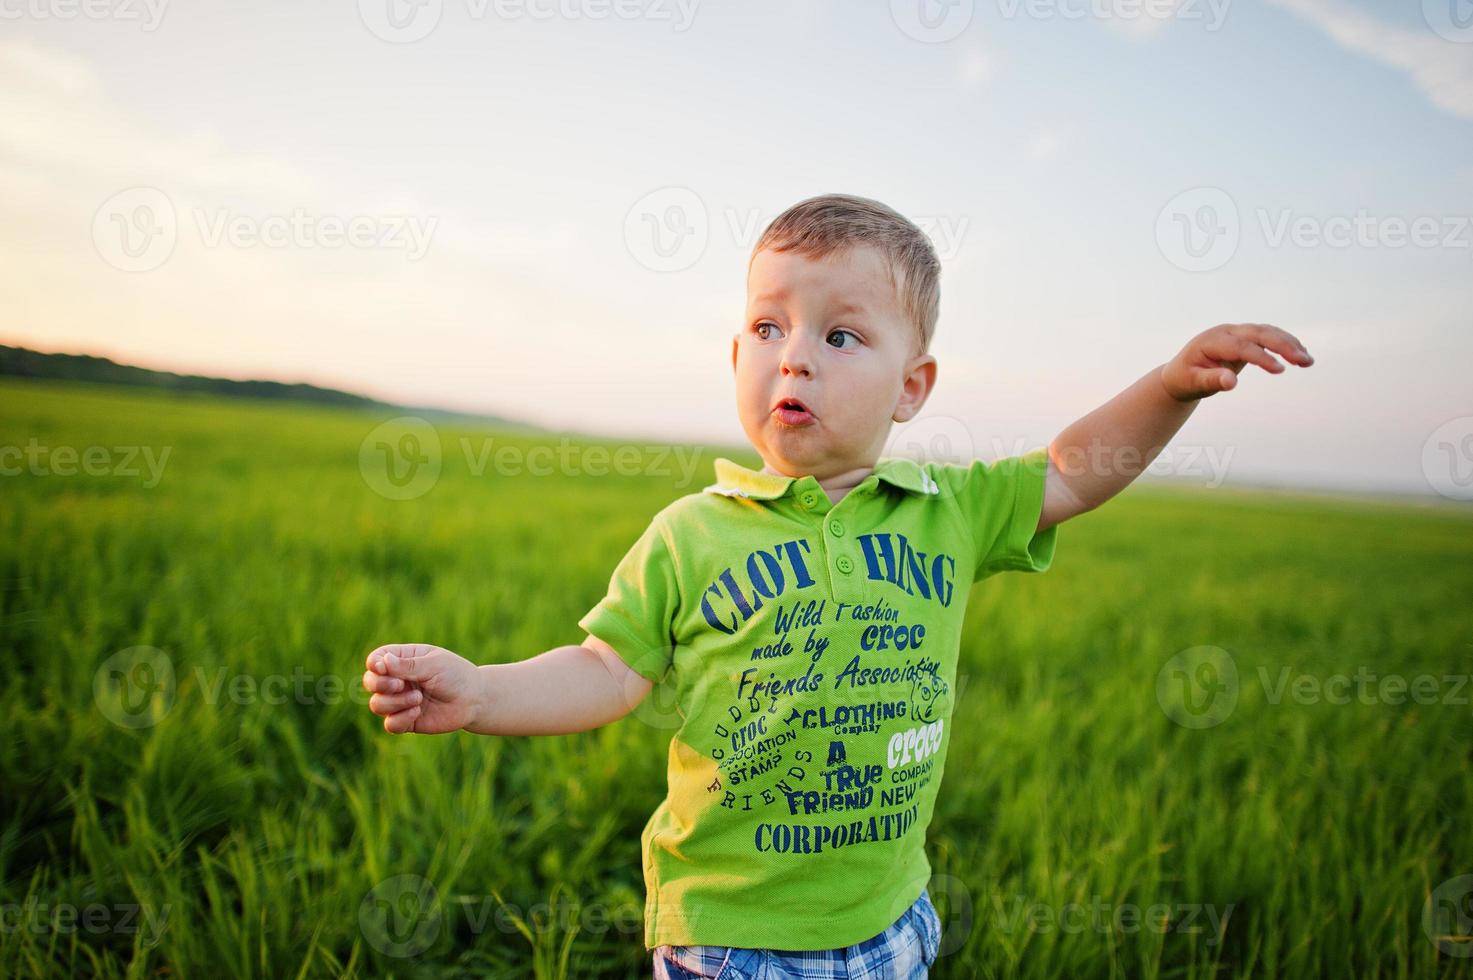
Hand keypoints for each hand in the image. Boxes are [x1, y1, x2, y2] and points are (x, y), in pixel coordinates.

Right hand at [362, 643, 481, 733]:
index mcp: (403, 660)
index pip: (376, 659)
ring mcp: (400, 701)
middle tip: (400, 685)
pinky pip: (390, 724)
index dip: (374, 664)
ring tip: (418, 699)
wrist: (474, 700)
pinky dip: (400, 719)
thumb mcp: (434, 665)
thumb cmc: (456, 675)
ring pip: (377, 704)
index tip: (384, 668)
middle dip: (380, 684)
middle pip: (370, 682)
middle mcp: (398, 680)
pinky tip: (417, 712)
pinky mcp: (406, 721)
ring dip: (394, 702)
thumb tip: (382, 661)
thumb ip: (408, 666)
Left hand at [1160, 323, 1313, 401]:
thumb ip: (1211, 381)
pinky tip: (1300, 356)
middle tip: (1304, 360)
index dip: (1261, 357)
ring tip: (1307, 361)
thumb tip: (1231, 383)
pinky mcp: (1245, 338)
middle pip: (1259, 333)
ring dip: (1289, 344)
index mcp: (1212, 341)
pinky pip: (1268, 337)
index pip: (1241, 346)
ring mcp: (1236, 332)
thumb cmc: (1185, 379)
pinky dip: (1285, 344)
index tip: (1280, 370)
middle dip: (1283, 345)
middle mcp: (1226, 331)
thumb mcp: (1193, 383)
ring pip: (1267, 332)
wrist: (1180, 373)